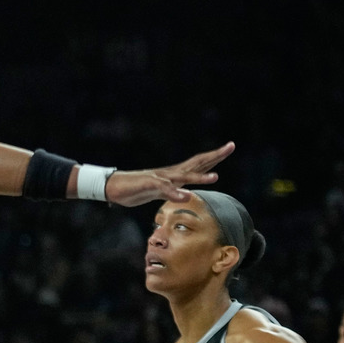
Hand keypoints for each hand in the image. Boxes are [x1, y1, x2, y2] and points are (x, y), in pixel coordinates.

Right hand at [105, 142, 234, 205]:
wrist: (112, 186)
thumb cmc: (135, 189)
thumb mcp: (158, 192)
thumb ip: (173, 192)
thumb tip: (186, 195)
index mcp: (173, 174)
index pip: (198, 163)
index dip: (214, 157)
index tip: (229, 147)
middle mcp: (170, 173)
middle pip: (196, 163)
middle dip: (214, 156)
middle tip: (231, 146)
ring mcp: (160, 179)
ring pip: (183, 176)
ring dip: (199, 177)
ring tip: (216, 177)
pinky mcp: (149, 186)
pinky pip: (164, 189)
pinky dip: (175, 193)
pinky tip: (185, 196)